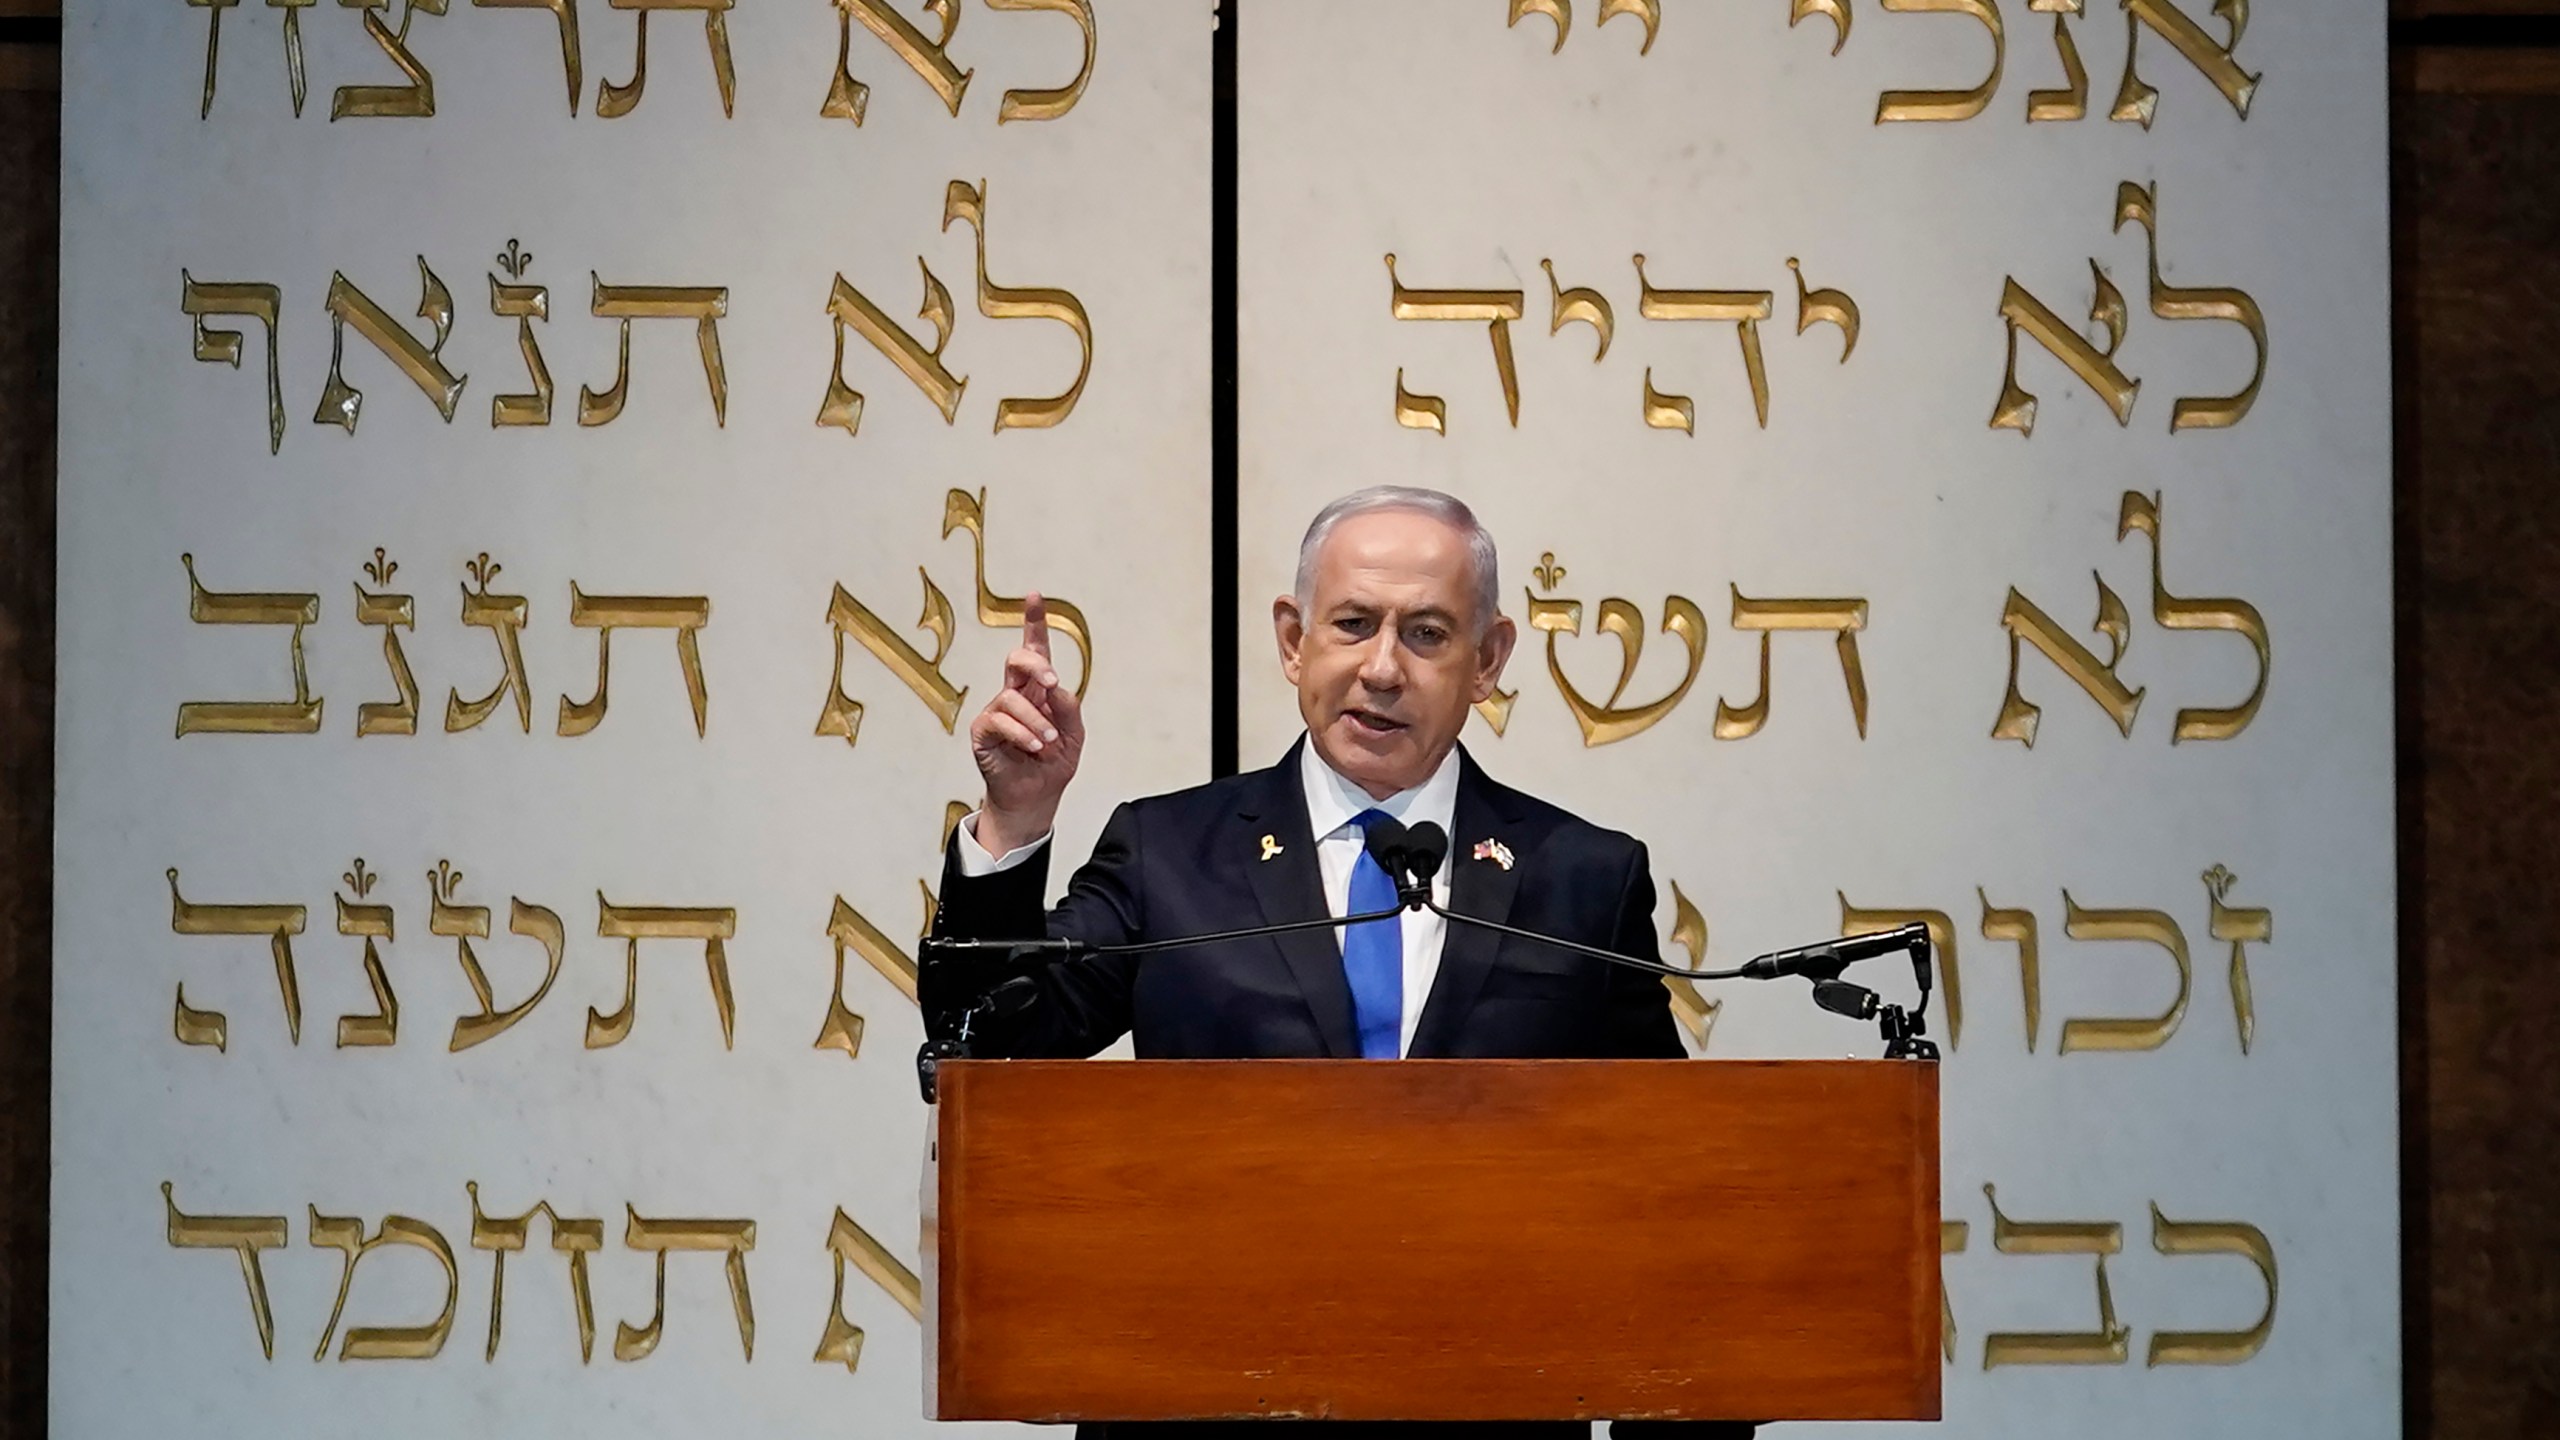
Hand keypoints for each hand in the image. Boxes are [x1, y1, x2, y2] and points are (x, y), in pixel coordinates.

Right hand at [968, 592, 1084, 854]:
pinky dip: (1022, 733)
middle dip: (1035, 663)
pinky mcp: (983, 732)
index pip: (1035, 651)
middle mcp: (1016, 695)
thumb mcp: (1073, 738)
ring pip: (1011, 697)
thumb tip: (1059, 689)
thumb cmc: (1051, 766)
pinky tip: (1034, 747)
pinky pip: (999, 721)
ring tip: (1048, 741)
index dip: (1034, 623)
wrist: (1035, 798)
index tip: (1035, 596)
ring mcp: (997, 712)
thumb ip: (1069, 711)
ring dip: (1036, 719)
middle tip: (1052, 682)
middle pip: (1019, 659)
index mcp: (1038, 691)